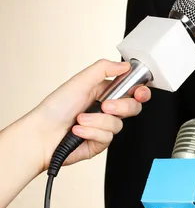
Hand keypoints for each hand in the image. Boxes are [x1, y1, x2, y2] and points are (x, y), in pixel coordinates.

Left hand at [28, 59, 150, 169]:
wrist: (41, 135)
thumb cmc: (54, 109)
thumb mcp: (79, 82)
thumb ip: (103, 69)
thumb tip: (124, 65)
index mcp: (103, 93)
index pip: (131, 91)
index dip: (140, 92)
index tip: (139, 92)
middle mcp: (106, 110)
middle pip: (132, 108)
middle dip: (121, 107)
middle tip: (105, 106)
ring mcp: (103, 127)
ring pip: (118, 124)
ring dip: (97, 121)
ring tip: (80, 120)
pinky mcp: (100, 142)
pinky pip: (107, 137)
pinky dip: (91, 133)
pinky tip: (78, 132)